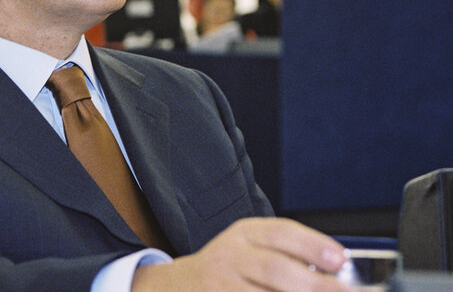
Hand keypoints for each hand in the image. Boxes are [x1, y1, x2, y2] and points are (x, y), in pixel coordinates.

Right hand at [132, 218, 354, 291]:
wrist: (179, 287)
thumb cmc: (229, 269)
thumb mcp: (250, 248)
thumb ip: (287, 254)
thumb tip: (336, 272)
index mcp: (243, 235)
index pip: (278, 233)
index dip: (311, 245)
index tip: (340, 259)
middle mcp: (229, 256)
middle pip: (274, 268)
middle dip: (314, 284)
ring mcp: (219, 284)